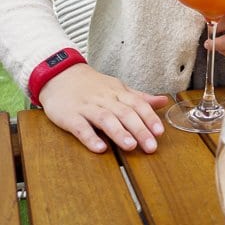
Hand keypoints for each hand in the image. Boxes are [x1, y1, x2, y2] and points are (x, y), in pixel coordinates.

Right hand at [38, 63, 169, 153]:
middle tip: (151, 147)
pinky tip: (100, 148)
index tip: (160, 132)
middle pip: (125, 113)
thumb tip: (164, 101)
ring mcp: (87, 107)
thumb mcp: (117, 88)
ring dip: (119, 133)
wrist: (61, 75)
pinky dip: (90, 138)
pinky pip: (81, 127)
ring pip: (105, 119)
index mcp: (118, 92)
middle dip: (140, 130)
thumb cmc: (92, 85)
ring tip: (131, 146)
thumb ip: (139, 97)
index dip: (149, 118)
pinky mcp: (70, 116)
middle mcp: (105, 99)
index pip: (137, 104)